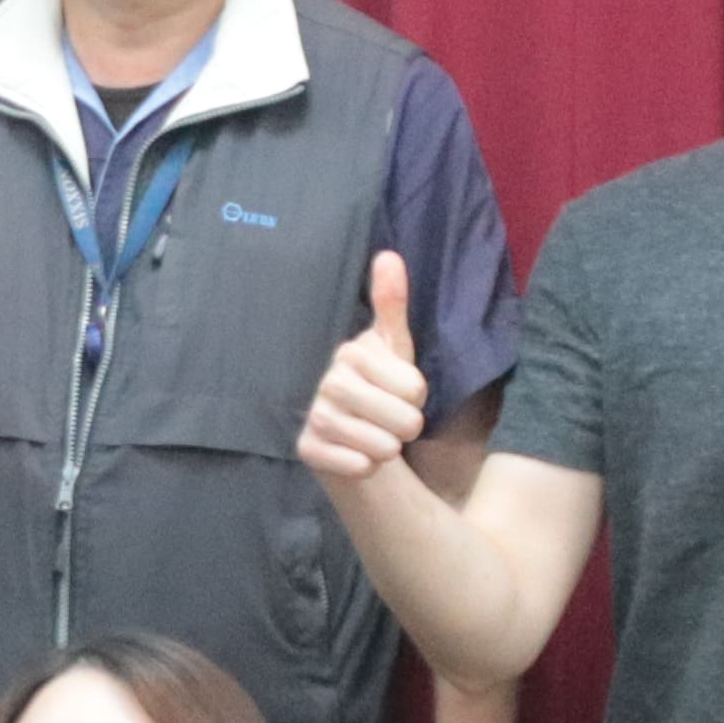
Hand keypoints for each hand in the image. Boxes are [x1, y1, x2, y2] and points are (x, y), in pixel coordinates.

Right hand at [298, 250, 429, 486]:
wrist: (348, 433)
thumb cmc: (379, 386)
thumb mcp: (395, 346)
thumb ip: (392, 304)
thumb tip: (389, 255)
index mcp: (350, 352)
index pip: (415, 389)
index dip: (417, 397)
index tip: (400, 391)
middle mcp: (327, 382)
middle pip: (403, 420)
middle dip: (407, 427)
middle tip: (393, 420)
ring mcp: (314, 416)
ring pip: (381, 447)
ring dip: (388, 449)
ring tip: (378, 437)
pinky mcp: (306, 448)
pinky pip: (355, 466)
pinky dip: (365, 467)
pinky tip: (359, 456)